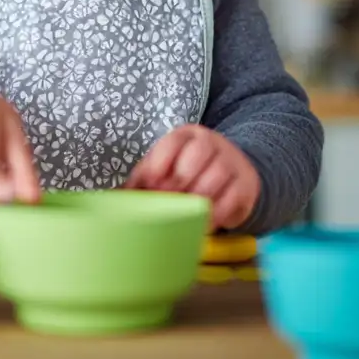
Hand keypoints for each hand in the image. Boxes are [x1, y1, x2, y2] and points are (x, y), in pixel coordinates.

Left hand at [124, 124, 260, 229]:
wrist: (234, 172)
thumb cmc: (189, 172)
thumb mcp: (165, 168)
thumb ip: (141, 180)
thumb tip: (113, 199)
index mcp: (186, 135)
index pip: (173, 142)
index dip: (159, 165)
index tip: (151, 186)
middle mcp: (211, 143)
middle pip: (196, 157)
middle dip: (178, 183)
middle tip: (167, 202)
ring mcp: (231, 162)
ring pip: (215, 177)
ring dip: (196, 200)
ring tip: (184, 215)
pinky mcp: (245, 185)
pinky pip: (231, 200)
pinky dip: (215, 215)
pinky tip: (203, 223)